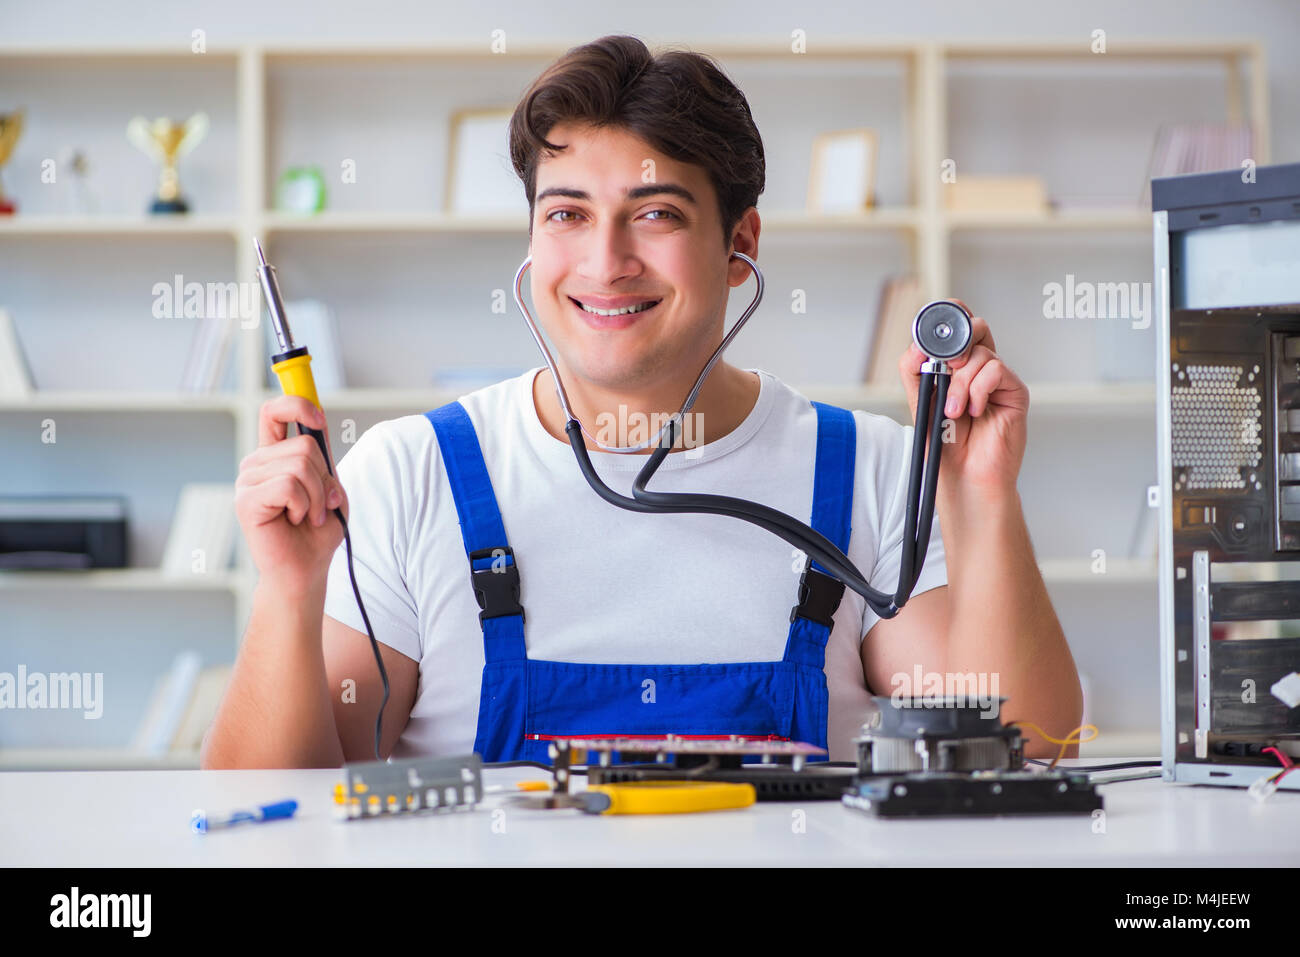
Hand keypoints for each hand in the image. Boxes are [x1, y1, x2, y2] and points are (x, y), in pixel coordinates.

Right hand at [234, 395, 348, 597]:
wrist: (306, 568)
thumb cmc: (317, 530)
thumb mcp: (330, 486)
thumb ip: (324, 456)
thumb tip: (318, 423)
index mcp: (274, 456)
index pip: (274, 412)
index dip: (296, 404)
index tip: (318, 418)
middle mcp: (256, 464)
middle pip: (304, 444)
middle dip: (325, 477)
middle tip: (320, 504)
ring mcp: (247, 481)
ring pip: (299, 465)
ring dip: (317, 496)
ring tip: (308, 515)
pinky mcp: (246, 501)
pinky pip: (289, 486)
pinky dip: (304, 506)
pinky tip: (296, 520)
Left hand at [897, 304, 1029, 495]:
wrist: (963, 479)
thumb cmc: (944, 448)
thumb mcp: (919, 403)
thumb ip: (915, 371)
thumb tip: (918, 344)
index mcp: (956, 369)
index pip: (958, 329)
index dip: (950, 318)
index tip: (933, 330)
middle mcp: (978, 370)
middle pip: (976, 328)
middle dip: (956, 344)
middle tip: (946, 369)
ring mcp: (997, 381)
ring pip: (981, 353)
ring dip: (961, 383)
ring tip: (953, 411)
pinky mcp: (1014, 393)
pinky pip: (997, 370)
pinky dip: (979, 389)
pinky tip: (975, 411)